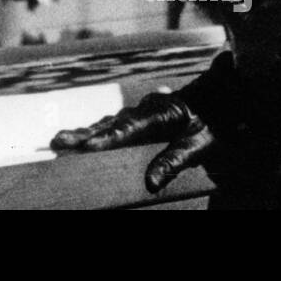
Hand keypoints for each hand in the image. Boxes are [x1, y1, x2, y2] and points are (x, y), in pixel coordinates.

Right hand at [50, 90, 216, 192]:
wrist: (224, 96)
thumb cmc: (214, 123)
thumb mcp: (199, 146)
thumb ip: (173, 162)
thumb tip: (150, 183)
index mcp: (159, 114)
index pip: (126, 130)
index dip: (103, 139)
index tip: (83, 147)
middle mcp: (145, 108)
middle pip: (110, 124)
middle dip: (82, 134)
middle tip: (57, 141)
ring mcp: (142, 109)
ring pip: (109, 122)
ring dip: (86, 132)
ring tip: (62, 140)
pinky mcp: (143, 113)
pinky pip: (117, 122)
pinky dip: (99, 129)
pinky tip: (87, 135)